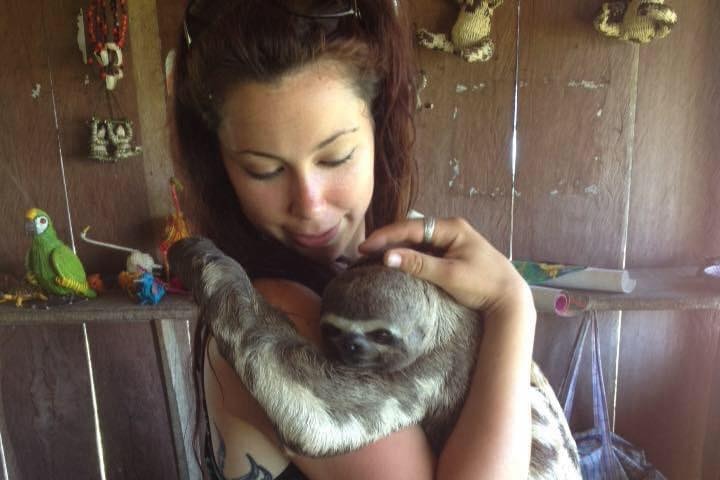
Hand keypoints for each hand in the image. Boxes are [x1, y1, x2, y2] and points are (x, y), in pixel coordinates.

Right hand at [359, 217, 531, 314]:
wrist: (508, 298)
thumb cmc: (483, 284)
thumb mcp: (449, 275)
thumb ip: (418, 264)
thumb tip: (387, 257)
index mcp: (452, 227)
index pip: (411, 227)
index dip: (386, 236)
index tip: (365, 247)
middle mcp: (450, 229)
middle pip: (412, 231)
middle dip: (388, 240)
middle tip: (364, 251)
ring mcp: (451, 241)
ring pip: (416, 240)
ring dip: (397, 247)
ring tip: (373, 256)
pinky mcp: (451, 253)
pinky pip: (424, 250)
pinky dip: (408, 255)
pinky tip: (394, 261)